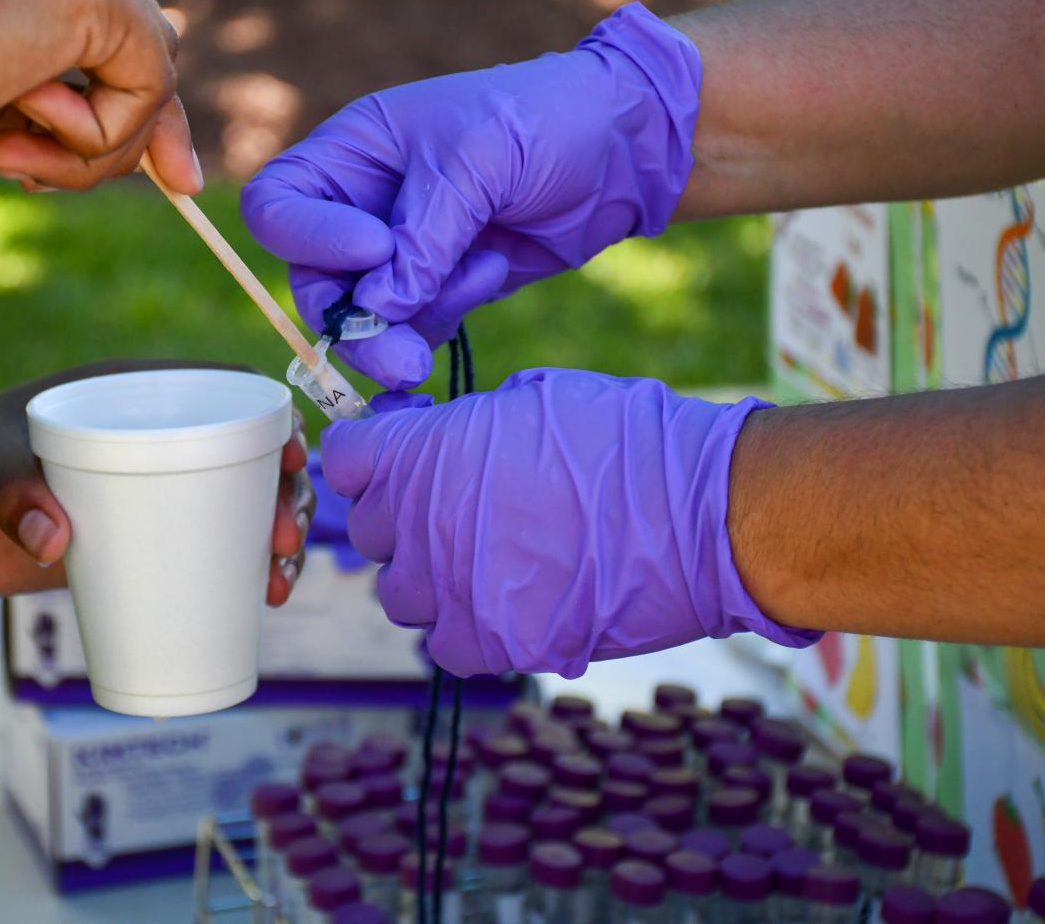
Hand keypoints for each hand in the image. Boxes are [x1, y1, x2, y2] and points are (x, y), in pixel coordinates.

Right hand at [0, 0, 200, 192]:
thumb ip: (52, 90)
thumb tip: (155, 139)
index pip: (104, 19)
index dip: (132, 97)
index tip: (173, 167)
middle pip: (143, 40)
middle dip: (146, 129)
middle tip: (178, 184)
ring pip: (146, 75)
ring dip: (90, 150)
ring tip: (5, 154)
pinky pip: (144, 92)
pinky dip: (94, 140)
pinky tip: (16, 119)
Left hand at [0, 361, 311, 605]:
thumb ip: (8, 489)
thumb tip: (57, 539)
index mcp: (118, 394)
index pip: (217, 392)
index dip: (269, 419)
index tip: (289, 463)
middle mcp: (138, 438)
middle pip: (238, 456)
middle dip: (281, 495)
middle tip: (282, 546)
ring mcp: (131, 494)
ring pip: (225, 509)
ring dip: (267, 541)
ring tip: (277, 587)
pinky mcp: (116, 543)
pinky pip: (189, 553)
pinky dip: (228, 575)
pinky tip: (254, 604)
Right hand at [241, 3, 699, 388]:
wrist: (623, 148)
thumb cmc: (542, 121)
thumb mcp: (475, 161)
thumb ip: (422, 237)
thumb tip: (377, 311)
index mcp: (351, 152)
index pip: (277, 207)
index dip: (308, 240)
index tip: (375, 249)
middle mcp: (361, 206)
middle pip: (314, 284)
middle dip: (355, 322)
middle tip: (399, 355)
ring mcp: (401, 254)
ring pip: (363, 321)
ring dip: (404, 330)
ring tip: (477, 283)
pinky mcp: (441, 289)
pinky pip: (413, 329)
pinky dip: (445, 317)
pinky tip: (494, 269)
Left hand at [320, 368, 818, 676]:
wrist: (700, 513)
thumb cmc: (627, 440)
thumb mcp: (531, 400)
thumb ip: (462, 427)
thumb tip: (434, 438)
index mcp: (419, 452)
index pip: (344, 459)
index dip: (372, 456)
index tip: (400, 456)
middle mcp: (416, 523)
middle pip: (370, 530)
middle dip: (405, 515)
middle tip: (460, 506)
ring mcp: (447, 589)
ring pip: (400, 593)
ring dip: (432, 576)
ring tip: (490, 560)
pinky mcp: (487, 644)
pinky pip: (442, 643)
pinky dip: (465, 627)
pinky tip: (508, 603)